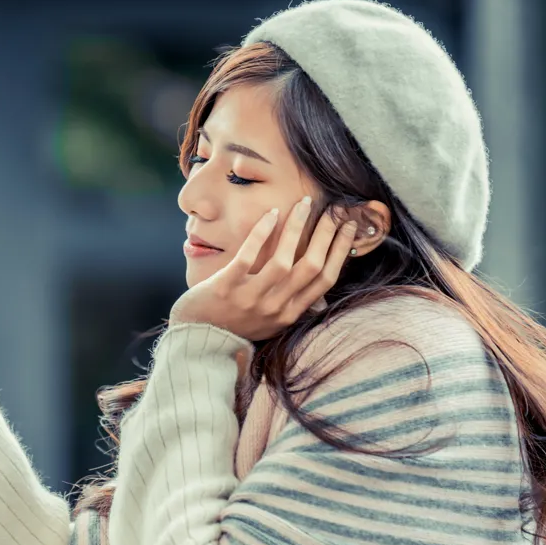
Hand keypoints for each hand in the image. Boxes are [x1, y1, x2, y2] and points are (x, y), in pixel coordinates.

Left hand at [170, 198, 355, 341]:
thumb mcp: (271, 323)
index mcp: (290, 314)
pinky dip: (262, 233)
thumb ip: (293, 308)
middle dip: (325, 235)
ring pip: (284, 260)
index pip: (325, 279)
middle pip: (310, 266)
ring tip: (303, 204)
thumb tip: (321, 299)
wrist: (197, 340)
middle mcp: (275, 308)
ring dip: (297, 228)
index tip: (348, 227)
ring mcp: (251, 298)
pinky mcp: (226, 287)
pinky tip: (271, 214)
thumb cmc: (234, 325)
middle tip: (332, 210)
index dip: (340, 251)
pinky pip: (249, 256)